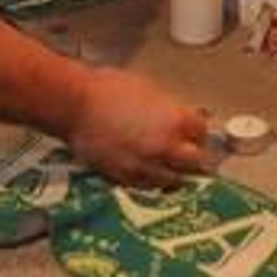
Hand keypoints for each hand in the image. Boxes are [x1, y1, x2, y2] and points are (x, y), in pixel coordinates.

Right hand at [63, 67, 211, 188]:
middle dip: (194, 157)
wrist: (75, 105)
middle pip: (196, 162)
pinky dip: (153, 180)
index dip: (197, 131)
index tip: (193, 131)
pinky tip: (149, 171)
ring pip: (175, 179)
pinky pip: (149, 186)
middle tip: (190, 153)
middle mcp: (165, 148)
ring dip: (175, 172)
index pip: (201, 133)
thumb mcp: (148, 89)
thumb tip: (179, 117)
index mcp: (175, 121)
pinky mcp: (126, 178)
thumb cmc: (107, 89)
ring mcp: (146, 166)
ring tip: (170, 165)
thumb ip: (169, 108)